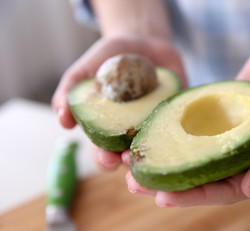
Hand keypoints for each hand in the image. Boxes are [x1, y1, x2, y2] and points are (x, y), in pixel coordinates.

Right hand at [51, 36, 186, 167]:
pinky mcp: (178, 112)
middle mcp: (136, 132)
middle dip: (132, 165)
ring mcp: (158, 123)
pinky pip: (182, 125)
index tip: (108, 158)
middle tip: (133, 160)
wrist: (142, 41)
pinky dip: (181, 131)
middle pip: (133, 157)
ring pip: (157, 147)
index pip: (105, 153)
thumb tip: (62, 120)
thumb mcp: (85, 71)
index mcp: (112, 130)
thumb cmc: (109, 59)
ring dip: (154, 154)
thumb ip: (71, 92)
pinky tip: (178, 133)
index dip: (105, 159)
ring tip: (151, 151)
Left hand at [123, 40, 249, 206]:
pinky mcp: (214, 119)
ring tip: (130, 162)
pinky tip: (147, 135)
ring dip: (162, 160)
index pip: (225, 191)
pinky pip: (189, 131)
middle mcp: (241, 156)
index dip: (194, 196)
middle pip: (201, 177)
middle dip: (168, 183)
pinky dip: (169, 135)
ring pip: (190, 156)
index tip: (163, 198)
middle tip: (134, 184)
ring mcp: (225, 137)